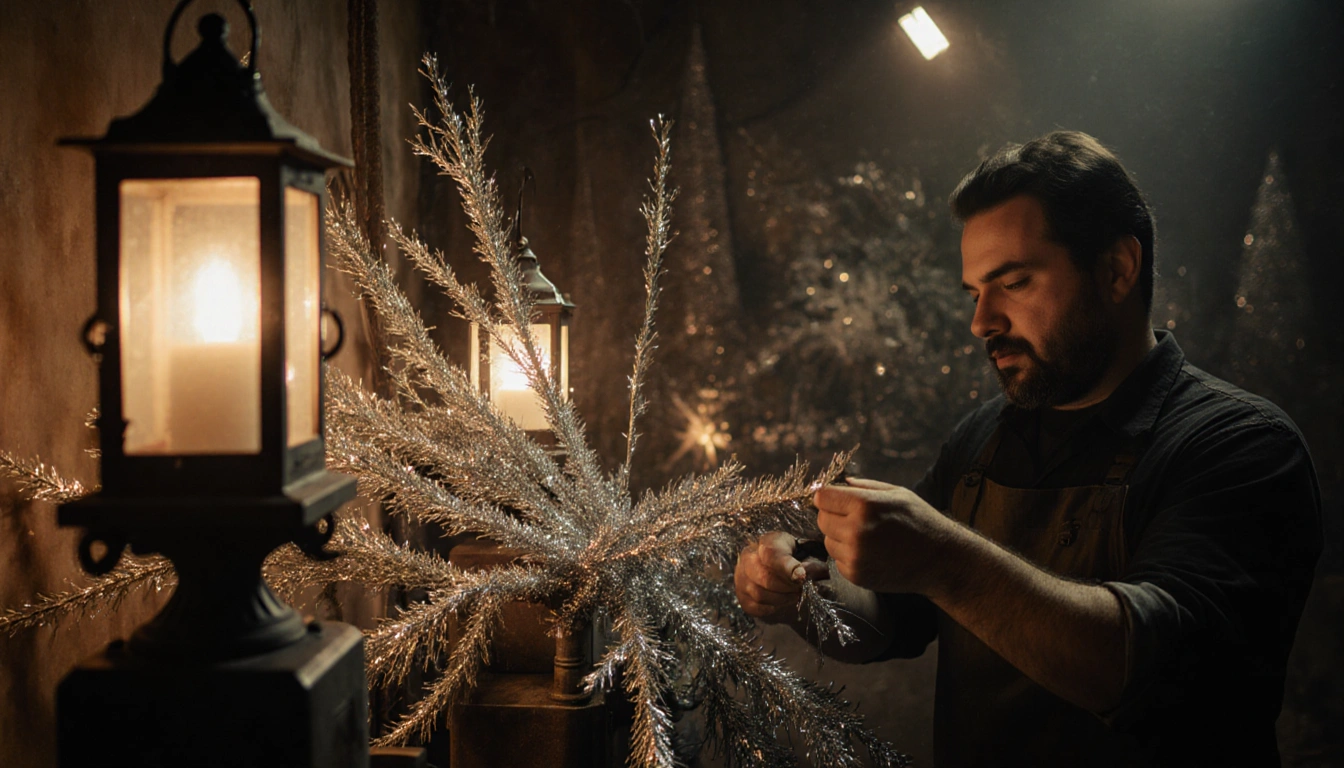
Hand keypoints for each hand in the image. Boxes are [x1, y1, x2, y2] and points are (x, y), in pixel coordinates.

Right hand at [734, 531, 829, 623]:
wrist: (780, 565)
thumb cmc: (798, 557)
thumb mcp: (808, 552)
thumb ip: (811, 562)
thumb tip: (805, 576)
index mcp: (767, 541)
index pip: (771, 554)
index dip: (787, 567)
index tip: (802, 577)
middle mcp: (748, 557)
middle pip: (765, 577)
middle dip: (787, 587)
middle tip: (800, 588)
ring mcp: (741, 576)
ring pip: (759, 594)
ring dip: (782, 599)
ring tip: (794, 594)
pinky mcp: (741, 595)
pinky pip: (755, 607)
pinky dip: (772, 607)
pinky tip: (782, 601)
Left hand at [814, 477, 955, 594]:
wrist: (940, 560)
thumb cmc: (920, 521)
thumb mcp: (896, 493)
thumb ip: (864, 486)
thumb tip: (839, 483)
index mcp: (865, 505)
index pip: (821, 497)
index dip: (827, 497)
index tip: (834, 499)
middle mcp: (856, 531)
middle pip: (821, 519)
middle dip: (833, 515)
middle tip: (855, 518)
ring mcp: (855, 556)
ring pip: (827, 540)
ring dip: (839, 536)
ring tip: (867, 536)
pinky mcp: (856, 575)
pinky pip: (837, 559)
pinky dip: (848, 555)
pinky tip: (870, 552)